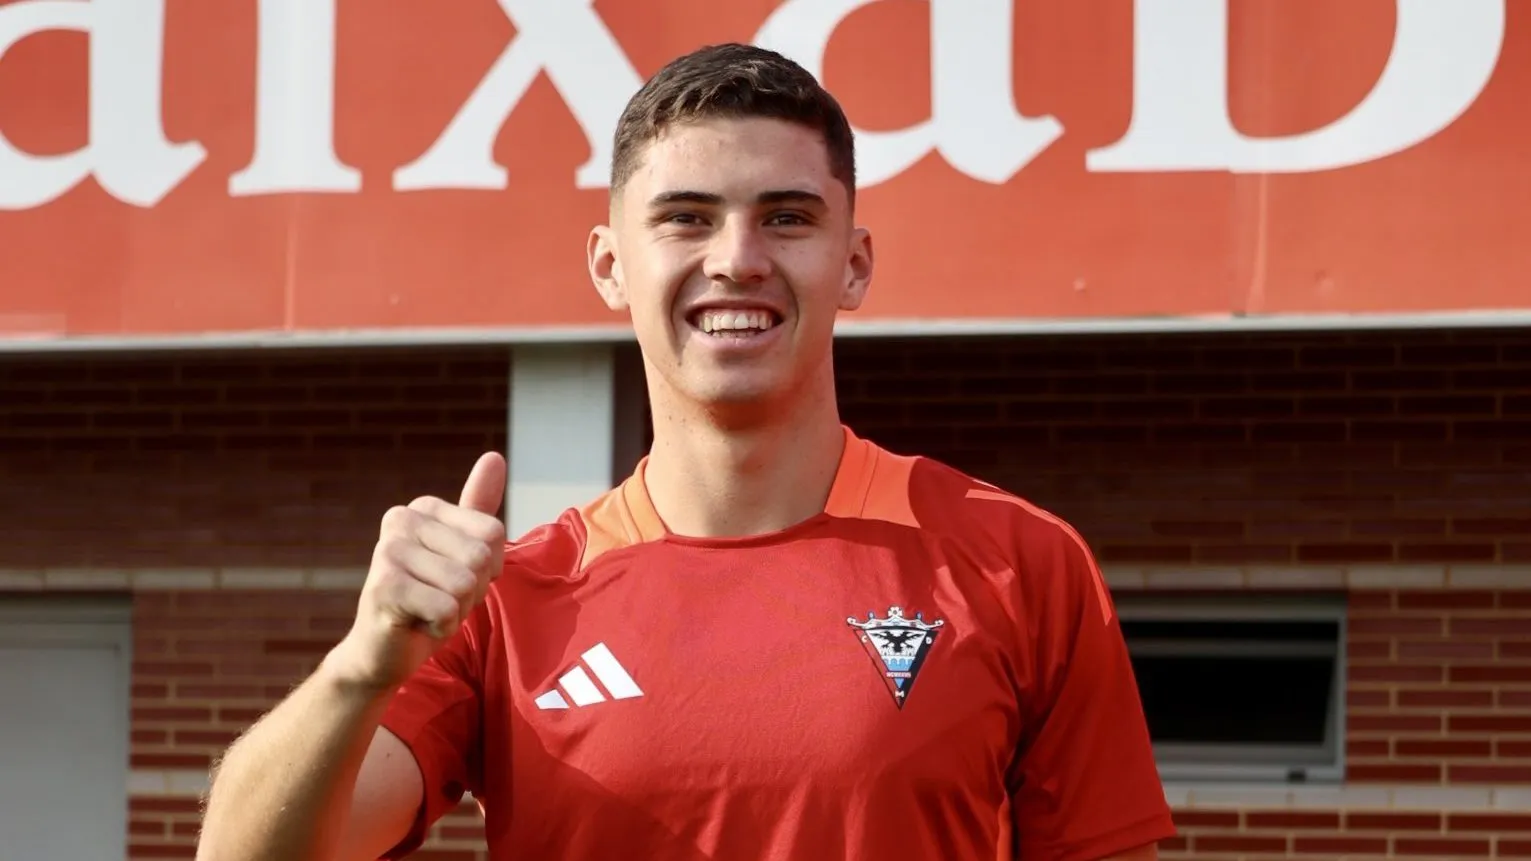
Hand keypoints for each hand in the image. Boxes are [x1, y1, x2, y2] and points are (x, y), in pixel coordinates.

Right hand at [330, 452, 507, 691]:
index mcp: (423, 507)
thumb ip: (478, 508)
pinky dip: (441, 628)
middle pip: (481, 558)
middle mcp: (401, 520)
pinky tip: (416, 624)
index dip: (487, 568)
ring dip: (456, 610)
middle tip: (439, 599)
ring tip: (427, 611)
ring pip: (465, 585)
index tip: (455, 578)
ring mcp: (388, 551)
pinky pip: (447, 608)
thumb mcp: (461, 553)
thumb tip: (494, 456)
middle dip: (472, 592)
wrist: (382, 652)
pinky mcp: (383, 588)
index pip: (494, 532)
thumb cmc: (429, 600)